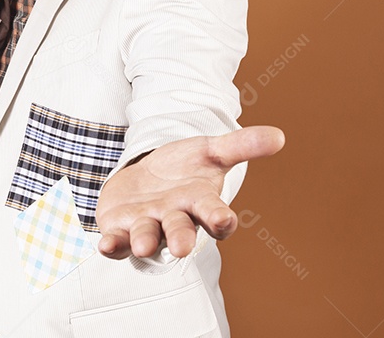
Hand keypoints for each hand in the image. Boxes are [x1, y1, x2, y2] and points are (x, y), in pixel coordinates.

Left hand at [96, 126, 284, 259]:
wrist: (146, 176)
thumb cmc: (184, 169)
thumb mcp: (210, 151)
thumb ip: (241, 145)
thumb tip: (279, 136)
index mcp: (200, 203)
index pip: (214, 215)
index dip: (219, 219)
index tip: (223, 220)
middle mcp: (175, 219)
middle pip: (180, 231)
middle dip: (181, 238)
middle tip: (181, 247)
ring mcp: (147, 226)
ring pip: (148, 237)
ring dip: (144, 242)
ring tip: (142, 245)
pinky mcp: (120, 229)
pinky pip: (116, 241)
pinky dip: (112, 244)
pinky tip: (105, 245)